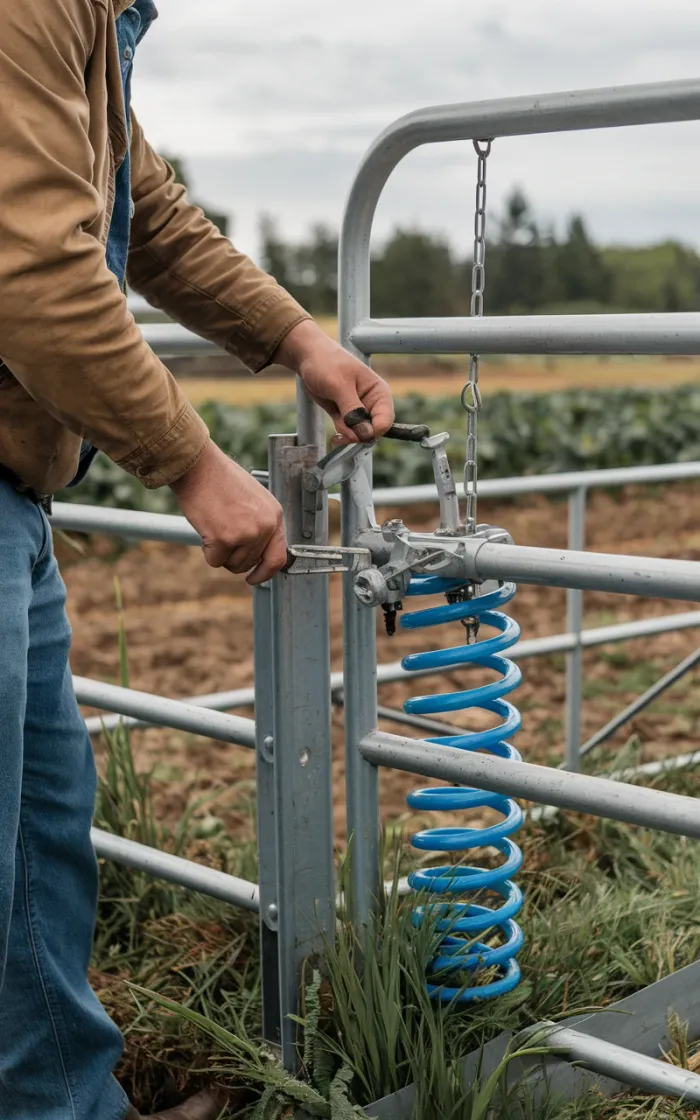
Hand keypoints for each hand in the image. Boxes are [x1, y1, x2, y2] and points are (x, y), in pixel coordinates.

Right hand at [170, 441, 286, 584]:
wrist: (199, 466)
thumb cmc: (220, 480)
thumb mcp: (253, 501)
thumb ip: (259, 526)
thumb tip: (255, 555)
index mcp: (274, 516)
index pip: (278, 557)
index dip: (266, 572)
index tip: (254, 577)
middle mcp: (264, 526)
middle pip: (250, 562)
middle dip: (234, 557)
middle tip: (222, 538)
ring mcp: (246, 533)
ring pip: (232, 564)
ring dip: (221, 553)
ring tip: (215, 526)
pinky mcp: (225, 538)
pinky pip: (215, 560)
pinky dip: (207, 550)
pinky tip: (206, 528)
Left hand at [274, 320, 393, 443]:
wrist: (308, 358)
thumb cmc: (326, 363)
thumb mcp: (339, 385)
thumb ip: (352, 410)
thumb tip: (364, 433)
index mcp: (378, 392)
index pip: (385, 420)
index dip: (373, 431)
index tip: (356, 433)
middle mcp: (372, 403)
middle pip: (374, 430)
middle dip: (359, 436)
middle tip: (342, 436)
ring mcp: (359, 410)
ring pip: (360, 434)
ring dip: (349, 437)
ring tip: (337, 436)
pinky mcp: (345, 415)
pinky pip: (349, 432)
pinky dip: (343, 436)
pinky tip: (336, 436)